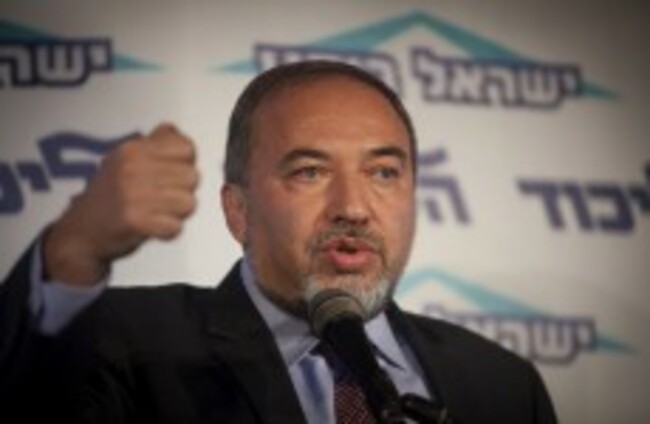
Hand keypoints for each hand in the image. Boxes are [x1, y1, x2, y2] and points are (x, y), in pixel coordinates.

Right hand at [44, 123, 199, 286]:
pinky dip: (167, 231)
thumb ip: (153, 144)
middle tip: (162, 199)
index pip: (186, 148)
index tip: (172, 175)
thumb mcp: (123, 159)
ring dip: (177, 213)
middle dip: (183, 191)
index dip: (185, 164)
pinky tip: (152, 227)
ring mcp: (133, 194)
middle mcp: (133, 168)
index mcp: (133, 150)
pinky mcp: (135, 221)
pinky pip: (175, 226)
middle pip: (192, 177)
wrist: (79, 232)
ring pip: (188, 203)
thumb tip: (173, 130)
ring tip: (157, 212)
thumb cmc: (107, 196)